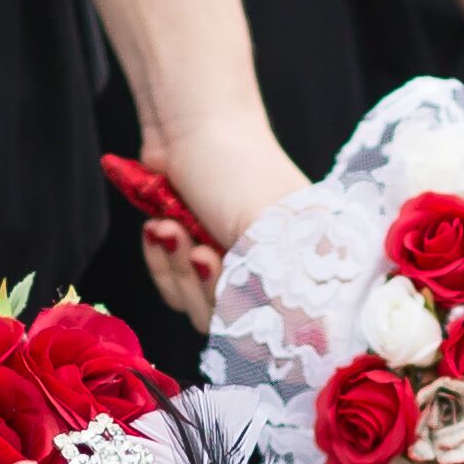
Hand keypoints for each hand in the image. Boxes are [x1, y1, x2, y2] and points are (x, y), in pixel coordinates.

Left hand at [118, 111, 309, 328]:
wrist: (188, 123)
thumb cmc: (238, 166)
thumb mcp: (265, 227)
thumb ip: (280, 286)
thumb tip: (305, 341)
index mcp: (303, 267)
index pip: (285, 330)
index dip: (247, 312)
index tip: (228, 274)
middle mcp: (271, 272)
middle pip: (233, 323)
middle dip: (202, 285)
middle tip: (197, 247)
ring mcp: (231, 266)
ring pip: (197, 309)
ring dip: (176, 268)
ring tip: (170, 226)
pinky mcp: (195, 258)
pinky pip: (173, 288)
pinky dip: (159, 261)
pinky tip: (158, 227)